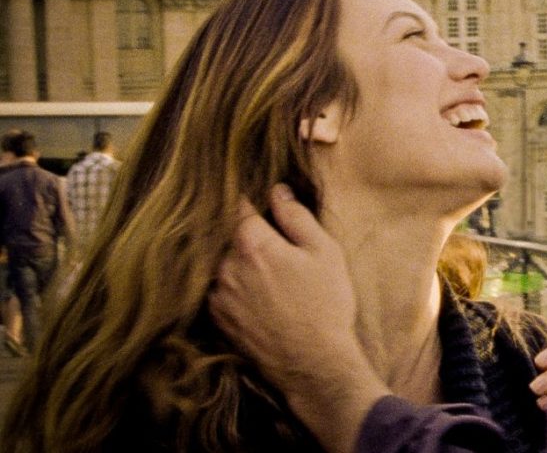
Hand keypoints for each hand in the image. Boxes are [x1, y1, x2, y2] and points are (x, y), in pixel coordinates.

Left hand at [209, 184, 388, 452]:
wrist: (312, 363)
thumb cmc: (325, 304)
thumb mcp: (325, 252)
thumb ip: (297, 217)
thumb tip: (277, 190)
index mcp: (252, 243)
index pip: (239, 207)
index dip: (250, 200)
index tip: (258, 199)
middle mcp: (225, 266)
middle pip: (229, 237)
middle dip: (248, 236)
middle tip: (274, 246)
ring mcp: (217, 295)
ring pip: (223, 264)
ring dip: (239, 263)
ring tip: (268, 276)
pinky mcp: (216, 319)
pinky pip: (219, 291)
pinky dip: (234, 287)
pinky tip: (259, 298)